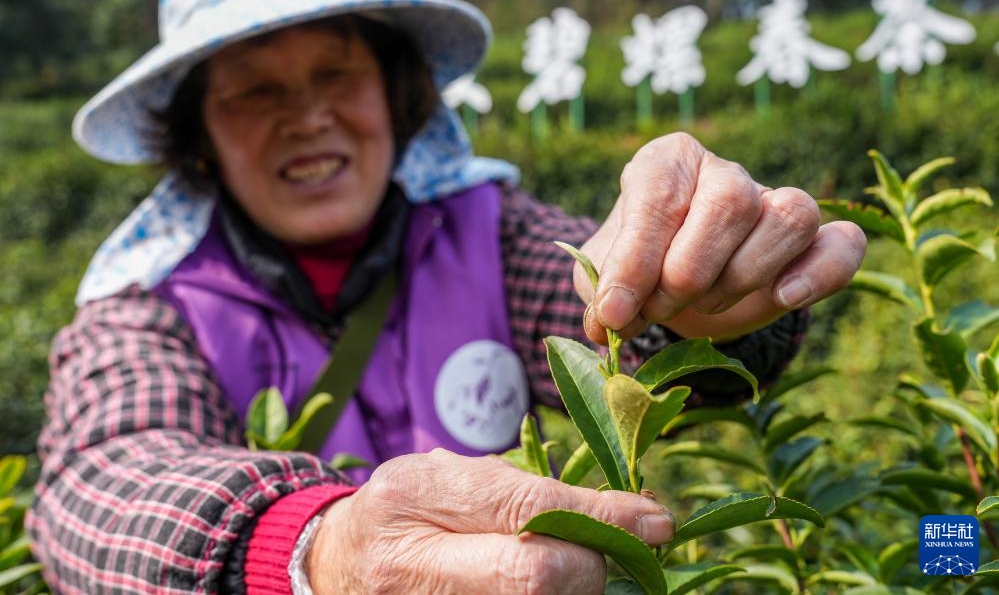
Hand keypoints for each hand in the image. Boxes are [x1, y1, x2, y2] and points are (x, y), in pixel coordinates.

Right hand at [307, 449, 674, 593]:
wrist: (335, 565)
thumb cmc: (408, 510)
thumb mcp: (450, 477)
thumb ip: (523, 490)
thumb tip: (625, 512)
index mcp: (413, 496)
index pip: (528, 509)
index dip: (602, 517)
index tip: (655, 520)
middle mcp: (410, 563)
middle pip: (535, 577)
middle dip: (591, 566)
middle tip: (608, 556)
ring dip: (576, 594)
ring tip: (578, 572)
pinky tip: (556, 589)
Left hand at [578, 133, 865, 343]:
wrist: (670, 291)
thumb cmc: (632, 273)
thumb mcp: (601, 280)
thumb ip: (600, 292)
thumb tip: (609, 321)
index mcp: (666, 162)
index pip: (659, 193)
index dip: (636, 258)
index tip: (615, 310)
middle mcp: (723, 172)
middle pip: (730, 202)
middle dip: (689, 272)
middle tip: (660, 309)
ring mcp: (773, 201)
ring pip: (789, 216)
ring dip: (743, 275)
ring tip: (703, 304)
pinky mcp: (813, 243)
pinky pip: (843, 243)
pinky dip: (821, 272)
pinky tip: (783, 298)